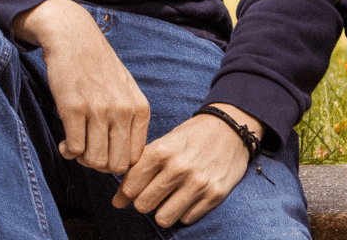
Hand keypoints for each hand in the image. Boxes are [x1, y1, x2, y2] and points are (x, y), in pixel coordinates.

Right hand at [13, 0, 148, 173]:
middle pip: (116, 165)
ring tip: (76, 147)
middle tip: (89, 153)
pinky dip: (68, 151)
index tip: (106, 155)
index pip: (136, 157)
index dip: (119, 163)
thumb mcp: (127, 89)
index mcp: (139, 108)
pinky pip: (74, 149)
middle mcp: (122, 111)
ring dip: (82, 159)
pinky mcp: (73, 108)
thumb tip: (125, 156)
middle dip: (101, 165)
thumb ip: (130, 119)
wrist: (74, 37)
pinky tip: (65, 142)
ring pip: (95, 160)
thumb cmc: (99, 66)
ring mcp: (99, 110)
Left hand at [112, 105, 257, 226]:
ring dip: (163, 212)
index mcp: (160, 151)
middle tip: (152, 195)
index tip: (132, 191)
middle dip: (144, 203)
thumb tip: (117, 202)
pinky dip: (184, 212)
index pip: (130, 187)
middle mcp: (178, 168)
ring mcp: (197, 182)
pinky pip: (187, 218)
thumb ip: (139, 170)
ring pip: (163, 218)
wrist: (230, 128)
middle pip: (143, 205)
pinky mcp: (215, 194)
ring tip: (169, 199)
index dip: (127, 193)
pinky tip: (188, 197)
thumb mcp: (162, 144)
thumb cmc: (190, 137)